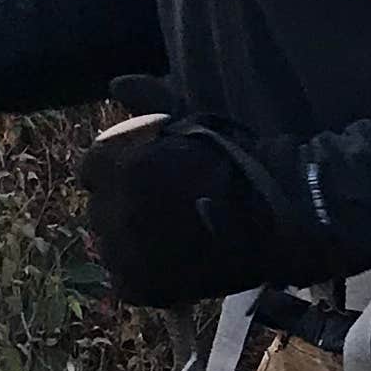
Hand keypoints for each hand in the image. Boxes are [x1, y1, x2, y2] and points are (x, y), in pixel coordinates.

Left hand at [83, 114, 285, 303]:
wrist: (278, 217)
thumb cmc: (236, 162)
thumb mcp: (191, 122)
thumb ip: (148, 102)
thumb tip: (116, 82)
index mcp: (120, 167)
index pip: (92, 170)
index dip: (119, 172)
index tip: (146, 177)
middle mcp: (114, 210)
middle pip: (102, 210)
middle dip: (127, 207)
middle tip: (167, 210)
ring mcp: (126, 253)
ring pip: (112, 247)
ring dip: (134, 242)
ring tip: (174, 239)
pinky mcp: (142, 287)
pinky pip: (128, 282)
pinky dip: (145, 277)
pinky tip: (174, 265)